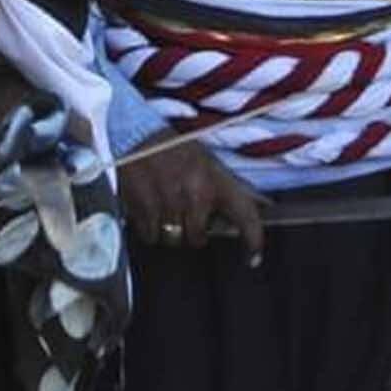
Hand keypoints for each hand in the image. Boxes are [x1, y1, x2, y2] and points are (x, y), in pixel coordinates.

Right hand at [117, 138, 264, 262]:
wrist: (136, 132)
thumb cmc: (174, 148)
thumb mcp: (206, 163)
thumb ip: (224, 189)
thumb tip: (254, 209)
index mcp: (215, 179)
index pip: (244, 215)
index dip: (253, 240)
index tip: (253, 259)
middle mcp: (194, 194)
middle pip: (197, 238)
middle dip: (192, 230)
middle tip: (184, 210)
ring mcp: (167, 203)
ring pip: (173, 240)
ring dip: (169, 229)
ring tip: (164, 204)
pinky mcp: (143, 208)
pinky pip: (150, 236)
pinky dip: (149, 227)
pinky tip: (149, 205)